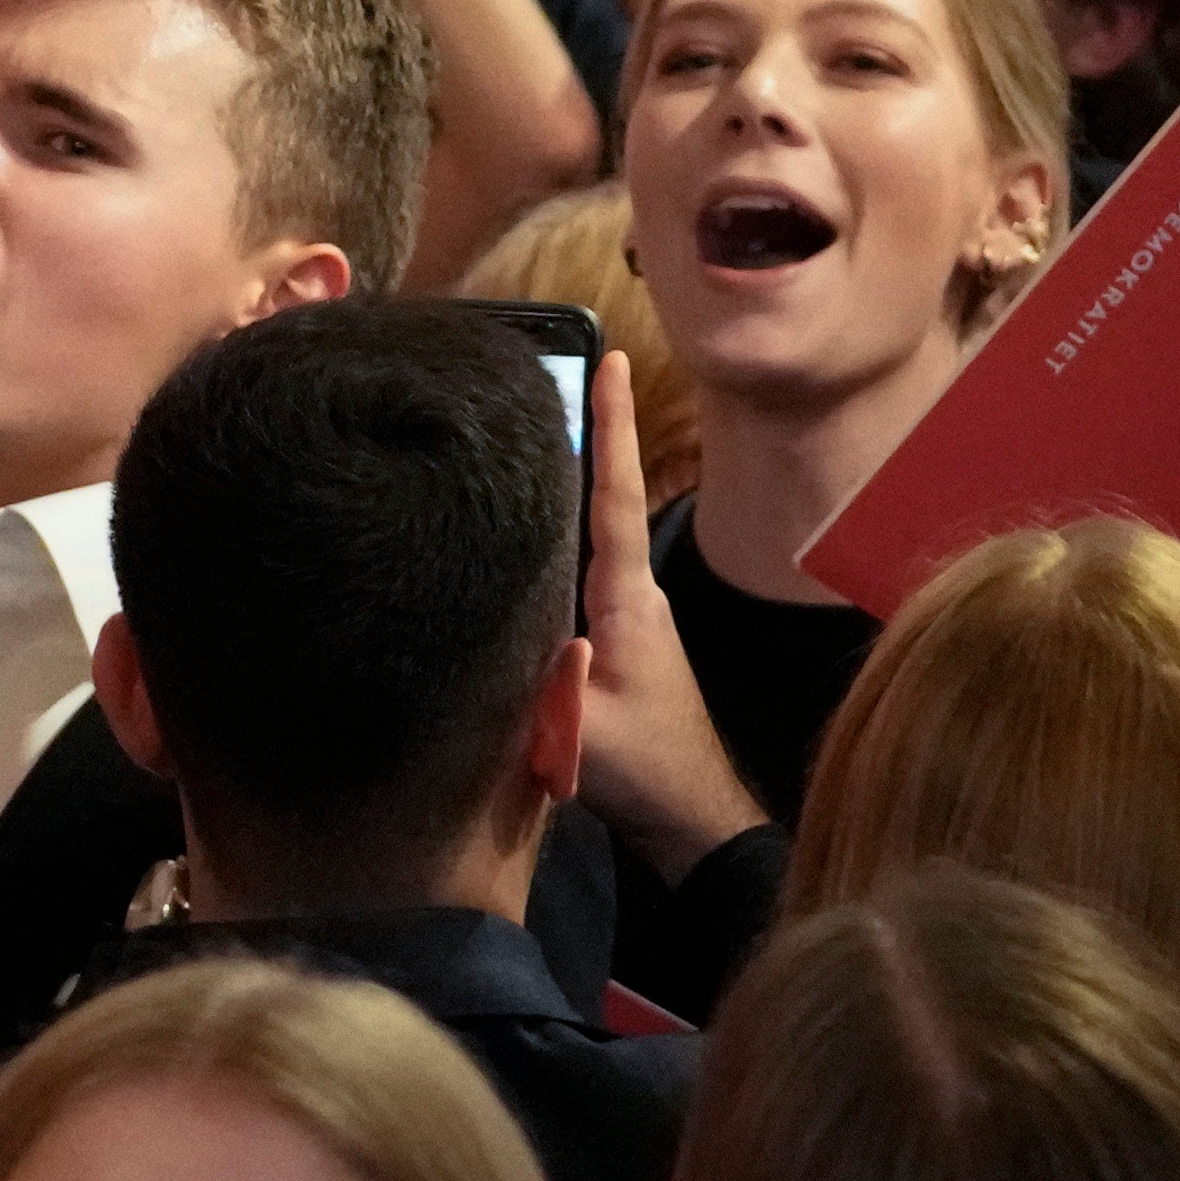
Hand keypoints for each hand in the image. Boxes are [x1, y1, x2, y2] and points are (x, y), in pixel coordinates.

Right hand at [570, 338, 768, 874]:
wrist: (691, 822)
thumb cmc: (641, 773)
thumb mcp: (578, 726)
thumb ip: (537, 674)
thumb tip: (488, 614)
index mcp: (626, 598)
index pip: (613, 493)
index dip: (610, 425)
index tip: (610, 358)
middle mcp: (631, 594)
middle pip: (600, 497)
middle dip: (580, 434)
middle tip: (543, 374)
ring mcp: (627, 617)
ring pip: (588, 536)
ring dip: (563, 487)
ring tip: (517, 436)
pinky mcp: (615, 642)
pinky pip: (580, 571)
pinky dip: (554, 537)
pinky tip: (518, 531)